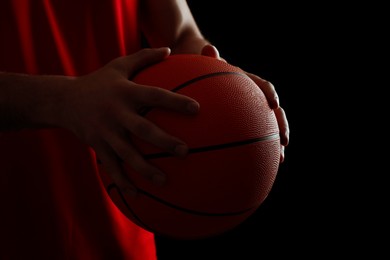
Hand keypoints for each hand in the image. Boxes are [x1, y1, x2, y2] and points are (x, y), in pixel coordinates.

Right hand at [60, 47, 199, 193]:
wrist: (64, 100)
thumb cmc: (98, 82)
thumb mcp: (119, 65)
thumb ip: (144, 57)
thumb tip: (169, 49)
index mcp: (125, 93)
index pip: (155, 96)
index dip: (175, 102)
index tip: (197, 109)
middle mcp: (116, 113)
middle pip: (143, 130)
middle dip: (164, 141)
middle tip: (185, 151)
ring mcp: (106, 132)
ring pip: (127, 154)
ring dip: (146, 169)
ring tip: (165, 181)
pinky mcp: (98, 146)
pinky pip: (111, 167)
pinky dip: (123, 182)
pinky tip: (138, 195)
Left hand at [201, 44, 289, 162]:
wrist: (205, 75)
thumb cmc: (205, 70)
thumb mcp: (207, 66)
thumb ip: (210, 61)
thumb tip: (209, 48)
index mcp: (246, 83)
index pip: (262, 85)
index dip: (270, 93)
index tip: (274, 104)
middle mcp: (252, 98)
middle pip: (273, 112)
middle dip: (281, 125)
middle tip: (284, 140)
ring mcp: (250, 111)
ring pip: (268, 127)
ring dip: (275, 142)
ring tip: (280, 160)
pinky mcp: (244, 123)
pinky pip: (252, 137)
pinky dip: (257, 150)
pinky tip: (257, 168)